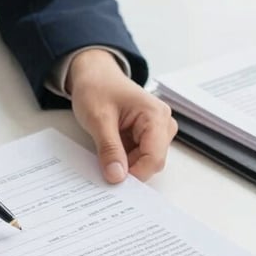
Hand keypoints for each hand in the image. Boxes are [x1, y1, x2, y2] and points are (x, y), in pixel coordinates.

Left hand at [67, 49, 177, 182]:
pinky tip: (110, 153)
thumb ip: (109, 149)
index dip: (135, 174)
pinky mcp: (147, 135)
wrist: (93, 74)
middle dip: (130, 169)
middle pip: (153, 161)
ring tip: (105, 154)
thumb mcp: (98, 119)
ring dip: (126, 164)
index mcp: (155, 115)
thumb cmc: (97, 87)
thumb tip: (117, 176)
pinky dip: (124, 159)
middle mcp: (162, 123)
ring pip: (146, 161)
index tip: (114, 181)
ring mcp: (157, 130)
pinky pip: (139, 156)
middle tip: (105, 168)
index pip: (154, 157)